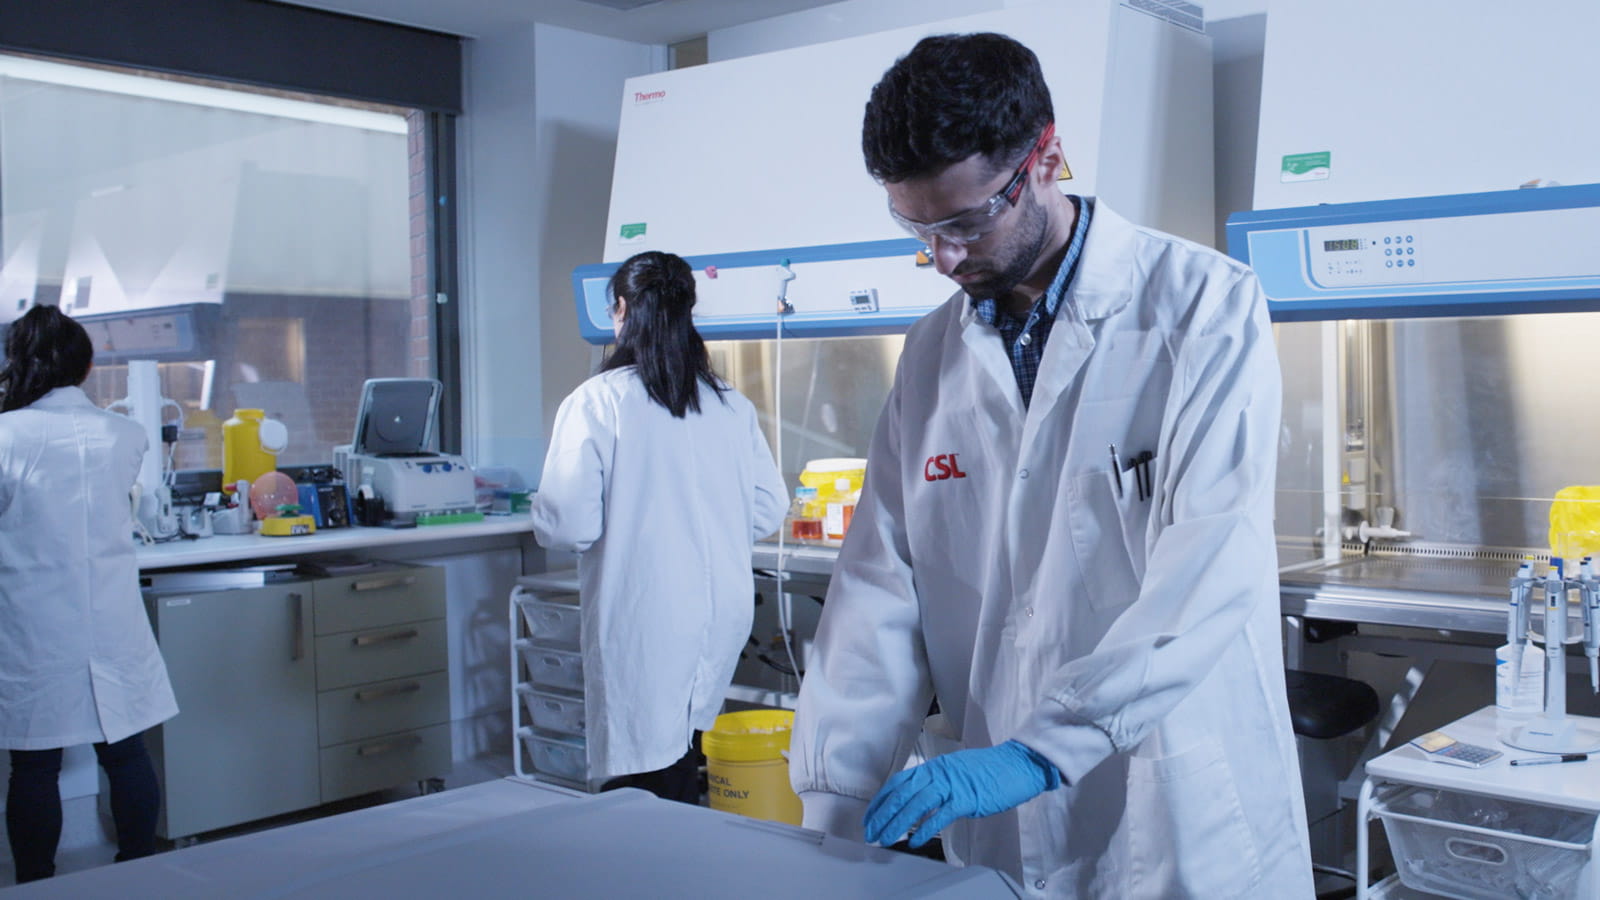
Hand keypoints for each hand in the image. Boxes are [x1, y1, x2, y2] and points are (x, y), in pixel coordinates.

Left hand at [862, 740, 1059, 846]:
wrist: (1017, 764)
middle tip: (872, 832)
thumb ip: (936, 782)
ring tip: (886, 839)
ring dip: (897, 824)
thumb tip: (918, 798)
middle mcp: (938, 773)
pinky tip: (915, 841)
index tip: (870, 816)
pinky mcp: (967, 798)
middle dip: (883, 815)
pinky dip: (925, 829)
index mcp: (934, 766)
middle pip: (902, 794)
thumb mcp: (955, 771)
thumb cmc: (989, 770)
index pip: (898, 782)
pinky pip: (940, 815)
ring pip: (915, 805)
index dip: (881, 800)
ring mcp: (952, 785)